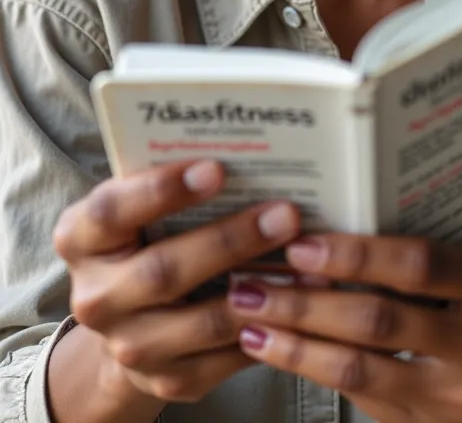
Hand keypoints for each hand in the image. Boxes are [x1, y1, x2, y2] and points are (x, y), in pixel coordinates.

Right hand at [53, 159, 299, 404]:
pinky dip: (269, 327)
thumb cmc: (145, 237)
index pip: (111, 212)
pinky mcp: (169, 380)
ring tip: (308, 258)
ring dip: (262, 288)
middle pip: (163, 271)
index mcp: (80, 238)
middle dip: (230, 240)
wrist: (131, 320)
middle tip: (285, 213)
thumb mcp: (138, 206)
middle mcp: (96, 298)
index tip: (216, 168)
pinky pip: (226, 357)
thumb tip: (244, 154)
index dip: (161, 190)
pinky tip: (302, 298)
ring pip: (202, 321)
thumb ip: (169, 182)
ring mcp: (130, 346)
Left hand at [228, 233, 461, 421]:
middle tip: (252, 280)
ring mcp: (461, 396)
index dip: (356, 253)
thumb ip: (411, 252)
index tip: (300, 243)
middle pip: (380, 318)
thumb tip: (315, 225)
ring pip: (360, 366)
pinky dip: (309, 367)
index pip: (421, 264)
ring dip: (294, 340)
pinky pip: (358, 395)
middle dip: (305, 299)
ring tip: (249, 316)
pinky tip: (276, 348)